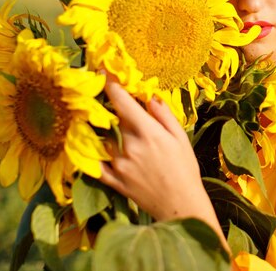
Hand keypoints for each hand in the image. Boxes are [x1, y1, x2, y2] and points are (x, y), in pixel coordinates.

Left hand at [99, 79, 222, 235]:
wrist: (180, 204)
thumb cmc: (185, 169)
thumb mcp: (181, 138)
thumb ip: (164, 115)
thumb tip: (150, 96)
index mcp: (148, 133)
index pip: (122, 101)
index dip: (110, 83)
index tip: (102, 70)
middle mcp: (129, 146)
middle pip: (110, 118)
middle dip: (109, 107)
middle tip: (108, 100)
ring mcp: (118, 164)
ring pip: (101, 138)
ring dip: (101, 129)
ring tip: (106, 126)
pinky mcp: (113, 180)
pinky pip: (93, 164)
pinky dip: (89, 155)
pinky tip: (90, 147)